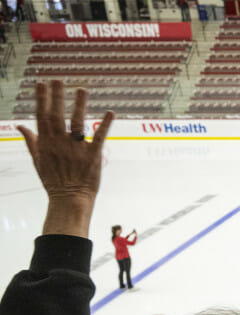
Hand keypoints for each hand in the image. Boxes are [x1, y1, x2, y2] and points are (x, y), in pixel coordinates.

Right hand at [20, 81, 114, 238]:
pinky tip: (110, 113)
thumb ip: (31, 141)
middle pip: (57, 116)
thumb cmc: (54, 181)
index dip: (41, 99)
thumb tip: (20, 126)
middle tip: (57, 80)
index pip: (42, 117)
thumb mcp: (38, 161)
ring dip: (79, 106)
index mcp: (46, 143)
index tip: (41, 84)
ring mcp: (76, 149)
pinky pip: (99, 138)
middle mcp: (59, 143)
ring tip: (80, 89)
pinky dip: (104, 125)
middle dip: (56, 97)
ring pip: (76, 123)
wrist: (69, 200)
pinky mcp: (92, 156)